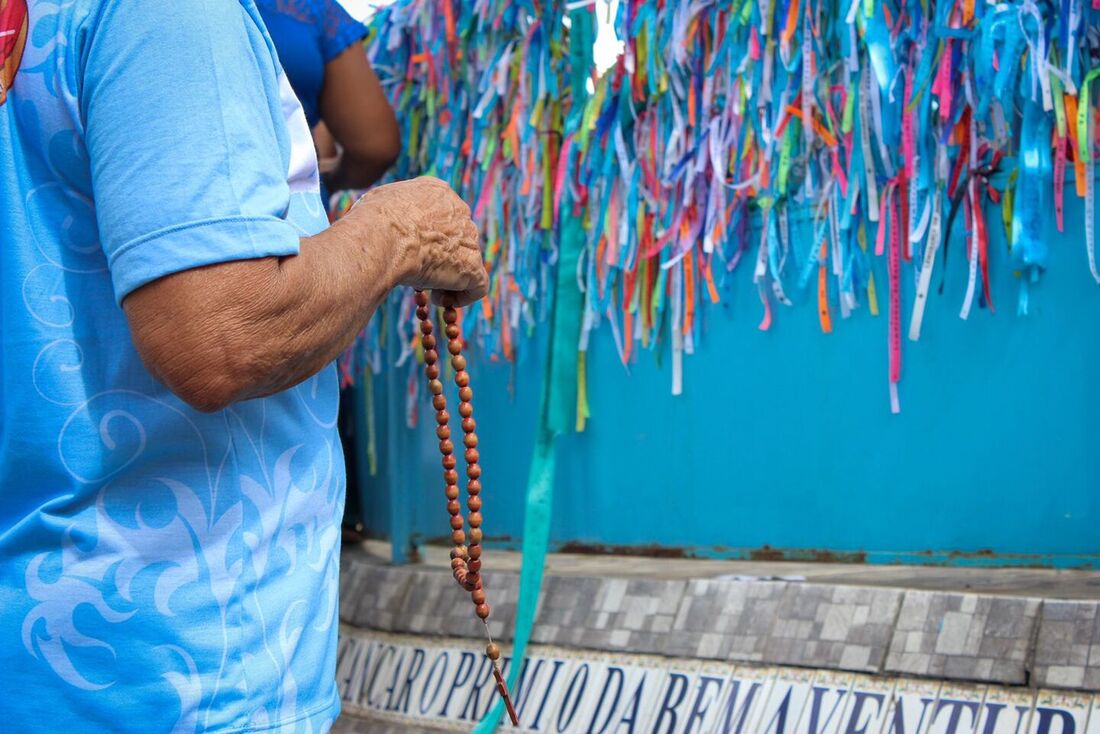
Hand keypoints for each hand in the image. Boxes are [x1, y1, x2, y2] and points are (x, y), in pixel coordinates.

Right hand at [352, 177, 487, 306]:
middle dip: (442, 258)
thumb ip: (393, 209)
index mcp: (438, 192)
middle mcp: (459, 211)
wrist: (381, 238)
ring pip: (468, 262)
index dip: (431, 238)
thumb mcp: (378, 201)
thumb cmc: (371, 221)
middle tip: (421, 274)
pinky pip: (478, 286)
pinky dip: (463, 297)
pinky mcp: (472, 266)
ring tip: (428, 292)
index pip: (443, 216)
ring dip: (450, 280)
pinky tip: (441, 300)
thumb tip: (385, 220)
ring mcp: (469, 238)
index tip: (415, 251)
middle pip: (458, 239)